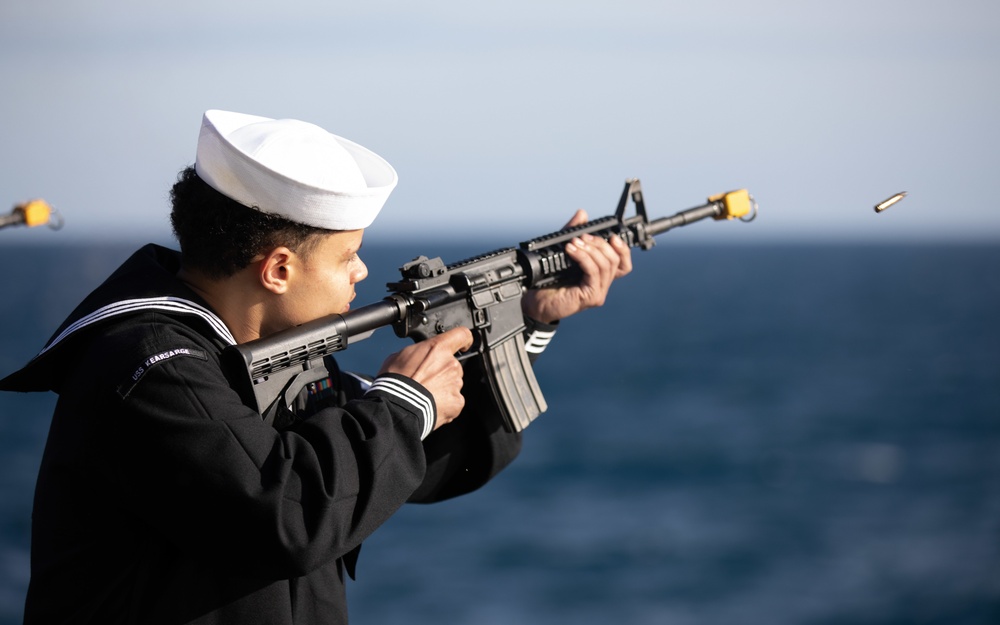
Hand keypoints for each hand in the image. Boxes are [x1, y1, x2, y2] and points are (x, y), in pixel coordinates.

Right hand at [377, 327, 473, 428]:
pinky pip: (454, 400)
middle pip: (453, 365)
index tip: (462, 344)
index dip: (464, 340)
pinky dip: (445, 403)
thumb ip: (416, 353)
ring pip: (453, 383)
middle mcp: (451, 364)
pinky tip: (431, 404)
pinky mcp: (457, 401)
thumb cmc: (396, 382)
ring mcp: (455, 383)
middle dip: (442, 371)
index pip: (462, 334)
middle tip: (426, 380)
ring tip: (425, 395)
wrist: (398, 407)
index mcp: (438, 348)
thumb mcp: (399, 356)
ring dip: (443, 388)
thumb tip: (417, 357)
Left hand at [521, 209, 632, 323]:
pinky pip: (593, 272)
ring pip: (606, 265)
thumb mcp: (564, 251)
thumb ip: (574, 233)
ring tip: (574, 243)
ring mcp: (598, 292)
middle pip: (615, 260)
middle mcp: (602, 284)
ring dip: (591, 249)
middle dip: (600, 244)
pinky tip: (571, 251)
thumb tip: (582, 214)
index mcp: (600, 275)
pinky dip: (583, 258)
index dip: (623, 249)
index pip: (623, 263)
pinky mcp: (590, 296)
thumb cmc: (550, 280)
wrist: (536, 301)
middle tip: (583, 237)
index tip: (612, 236)